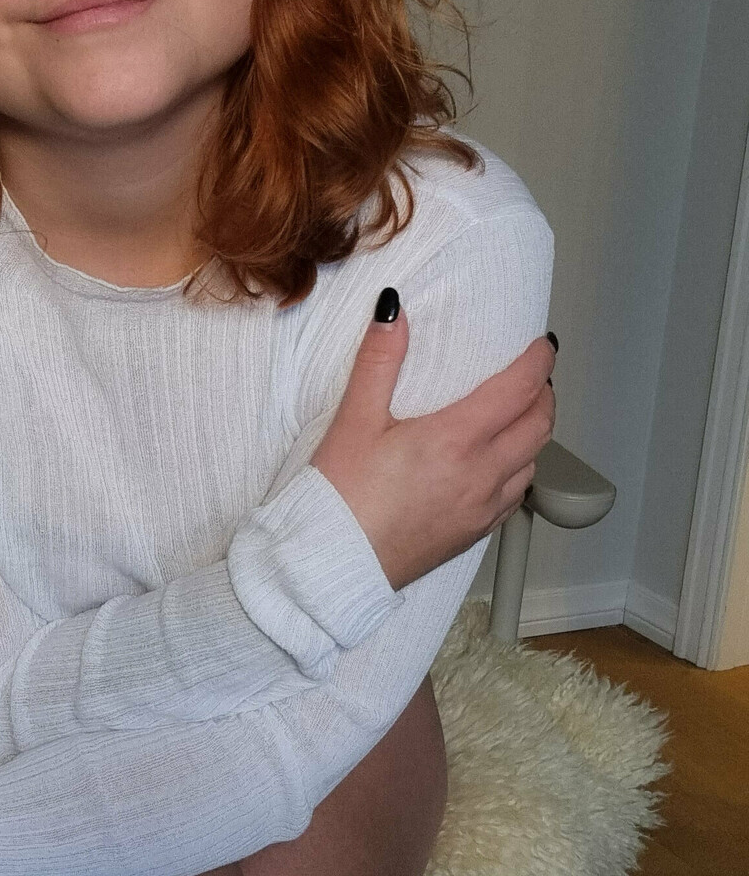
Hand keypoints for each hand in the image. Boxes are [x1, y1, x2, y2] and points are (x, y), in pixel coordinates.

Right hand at [310, 308, 556, 592]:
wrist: (333, 565)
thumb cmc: (340, 498)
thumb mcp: (353, 420)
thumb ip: (379, 361)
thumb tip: (394, 311)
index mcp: (455, 439)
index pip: (519, 388)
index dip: (538, 360)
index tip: (541, 344)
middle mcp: (481, 474)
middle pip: (540, 424)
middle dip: (543, 392)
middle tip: (532, 374)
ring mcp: (483, 507)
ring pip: (534, 461)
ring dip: (535, 431)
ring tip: (518, 414)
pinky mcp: (474, 532)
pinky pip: (516, 495)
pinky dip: (520, 469)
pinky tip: (498, 464)